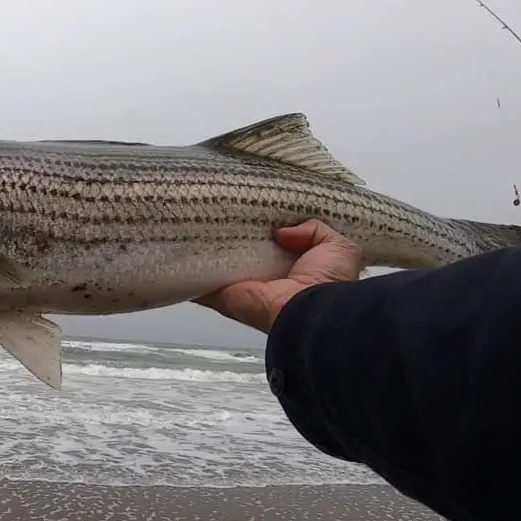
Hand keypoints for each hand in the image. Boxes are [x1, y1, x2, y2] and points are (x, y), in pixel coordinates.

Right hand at [196, 220, 362, 332]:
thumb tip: (283, 231)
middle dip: (232, 233)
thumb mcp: (339, 248)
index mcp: (291, 269)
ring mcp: (240, 288)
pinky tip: (181, 245)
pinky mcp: (222, 295)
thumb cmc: (328, 282)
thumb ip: (316, 231)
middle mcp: (264, 280)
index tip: (252, 208)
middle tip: (221, 207)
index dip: (263, 228)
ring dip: (208, 247)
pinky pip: (200, 281)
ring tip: (197, 217)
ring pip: (218, 264)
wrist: (308, 313)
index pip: (271, 245)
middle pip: (241, 253)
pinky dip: (189, 268)